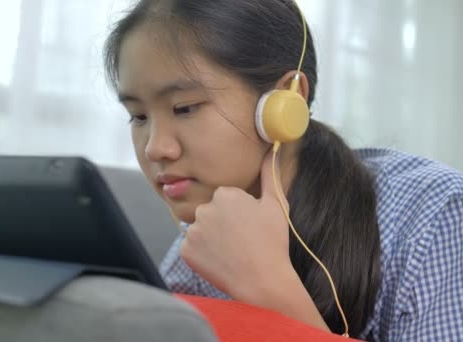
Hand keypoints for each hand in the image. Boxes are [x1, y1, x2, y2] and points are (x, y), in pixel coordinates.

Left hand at [180, 147, 292, 300]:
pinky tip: (220, 260)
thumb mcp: (276, 205)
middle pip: (212, 211)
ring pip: (201, 229)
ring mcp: (193, 231)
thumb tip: (273, 149)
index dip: (239, 212)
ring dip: (212, 238)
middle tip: (242, 240)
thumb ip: (270, 174)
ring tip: (232, 251)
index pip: (226, 197)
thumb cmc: (273, 242)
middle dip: (223, 223)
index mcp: (226, 194)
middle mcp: (205, 208)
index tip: (250, 226)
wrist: (263, 281)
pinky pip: (192, 247)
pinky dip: (203, 254)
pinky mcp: (186, 251)